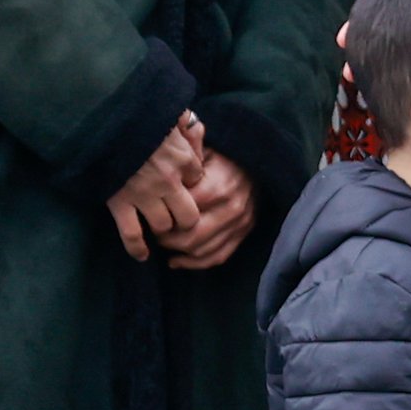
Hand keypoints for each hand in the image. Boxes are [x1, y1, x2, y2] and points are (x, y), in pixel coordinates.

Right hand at [105, 117, 206, 259]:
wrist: (105, 118)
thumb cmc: (139, 111)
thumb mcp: (170, 112)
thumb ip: (186, 123)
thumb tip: (196, 127)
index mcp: (182, 157)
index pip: (199, 180)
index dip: (193, 183)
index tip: (186, 182)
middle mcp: (168, 180)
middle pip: (189, 215)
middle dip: (185, 220)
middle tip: (179, 219)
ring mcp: (144, 194)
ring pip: (163, 226)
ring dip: (162, 228)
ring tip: (159, 227)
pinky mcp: (120, 202)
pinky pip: (132, 234)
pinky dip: (137, 248)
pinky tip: (142, 255)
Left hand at [158, 144, 257, 270]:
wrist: (259, 167)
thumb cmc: (225, 157)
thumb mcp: (206, 149)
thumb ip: (188, 151)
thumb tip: (169, 145)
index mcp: (219, 186)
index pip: (184, 210)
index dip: (163, 214)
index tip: (150, 212)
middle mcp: (231, 209)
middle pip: (191, 236)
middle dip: (167, 238)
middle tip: (154, 232)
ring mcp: (239, 224)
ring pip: (202, 250)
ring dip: (178, 251)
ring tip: (163, 243)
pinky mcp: (243, 234)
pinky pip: (217, 257)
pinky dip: (195, 264)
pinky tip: (176, 261)